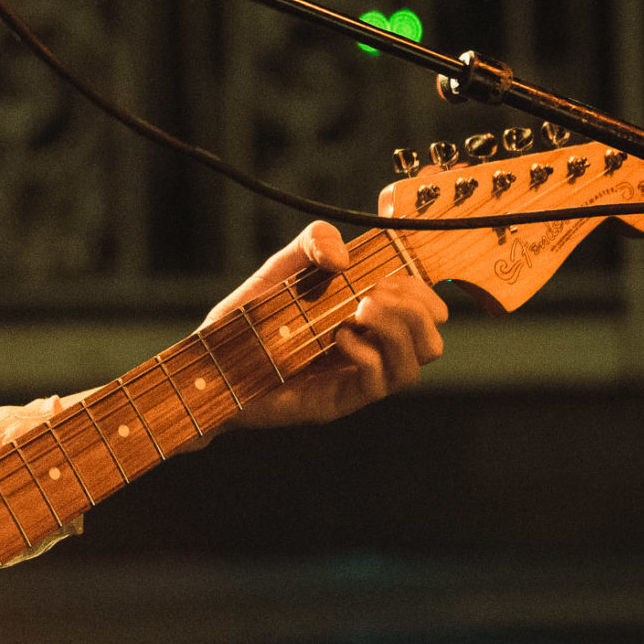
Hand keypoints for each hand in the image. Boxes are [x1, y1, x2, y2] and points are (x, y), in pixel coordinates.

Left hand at [209, 221, 447, 428]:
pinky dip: (367, 354)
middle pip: (432, 342)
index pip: (427, 312)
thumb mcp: (281, 268)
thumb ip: (313, 243)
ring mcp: (356, 379)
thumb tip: (344, 256)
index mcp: (367, 319)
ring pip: (414, 367)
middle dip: (415, 310)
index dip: (422, 292)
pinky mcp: (339, 400)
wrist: (212, 362)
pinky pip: (378, 384)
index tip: (390, 276)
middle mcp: (370, 350)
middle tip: (373, 294)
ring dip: (397, 330)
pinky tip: (338, 338)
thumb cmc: (248, 318)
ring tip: (358, 310)